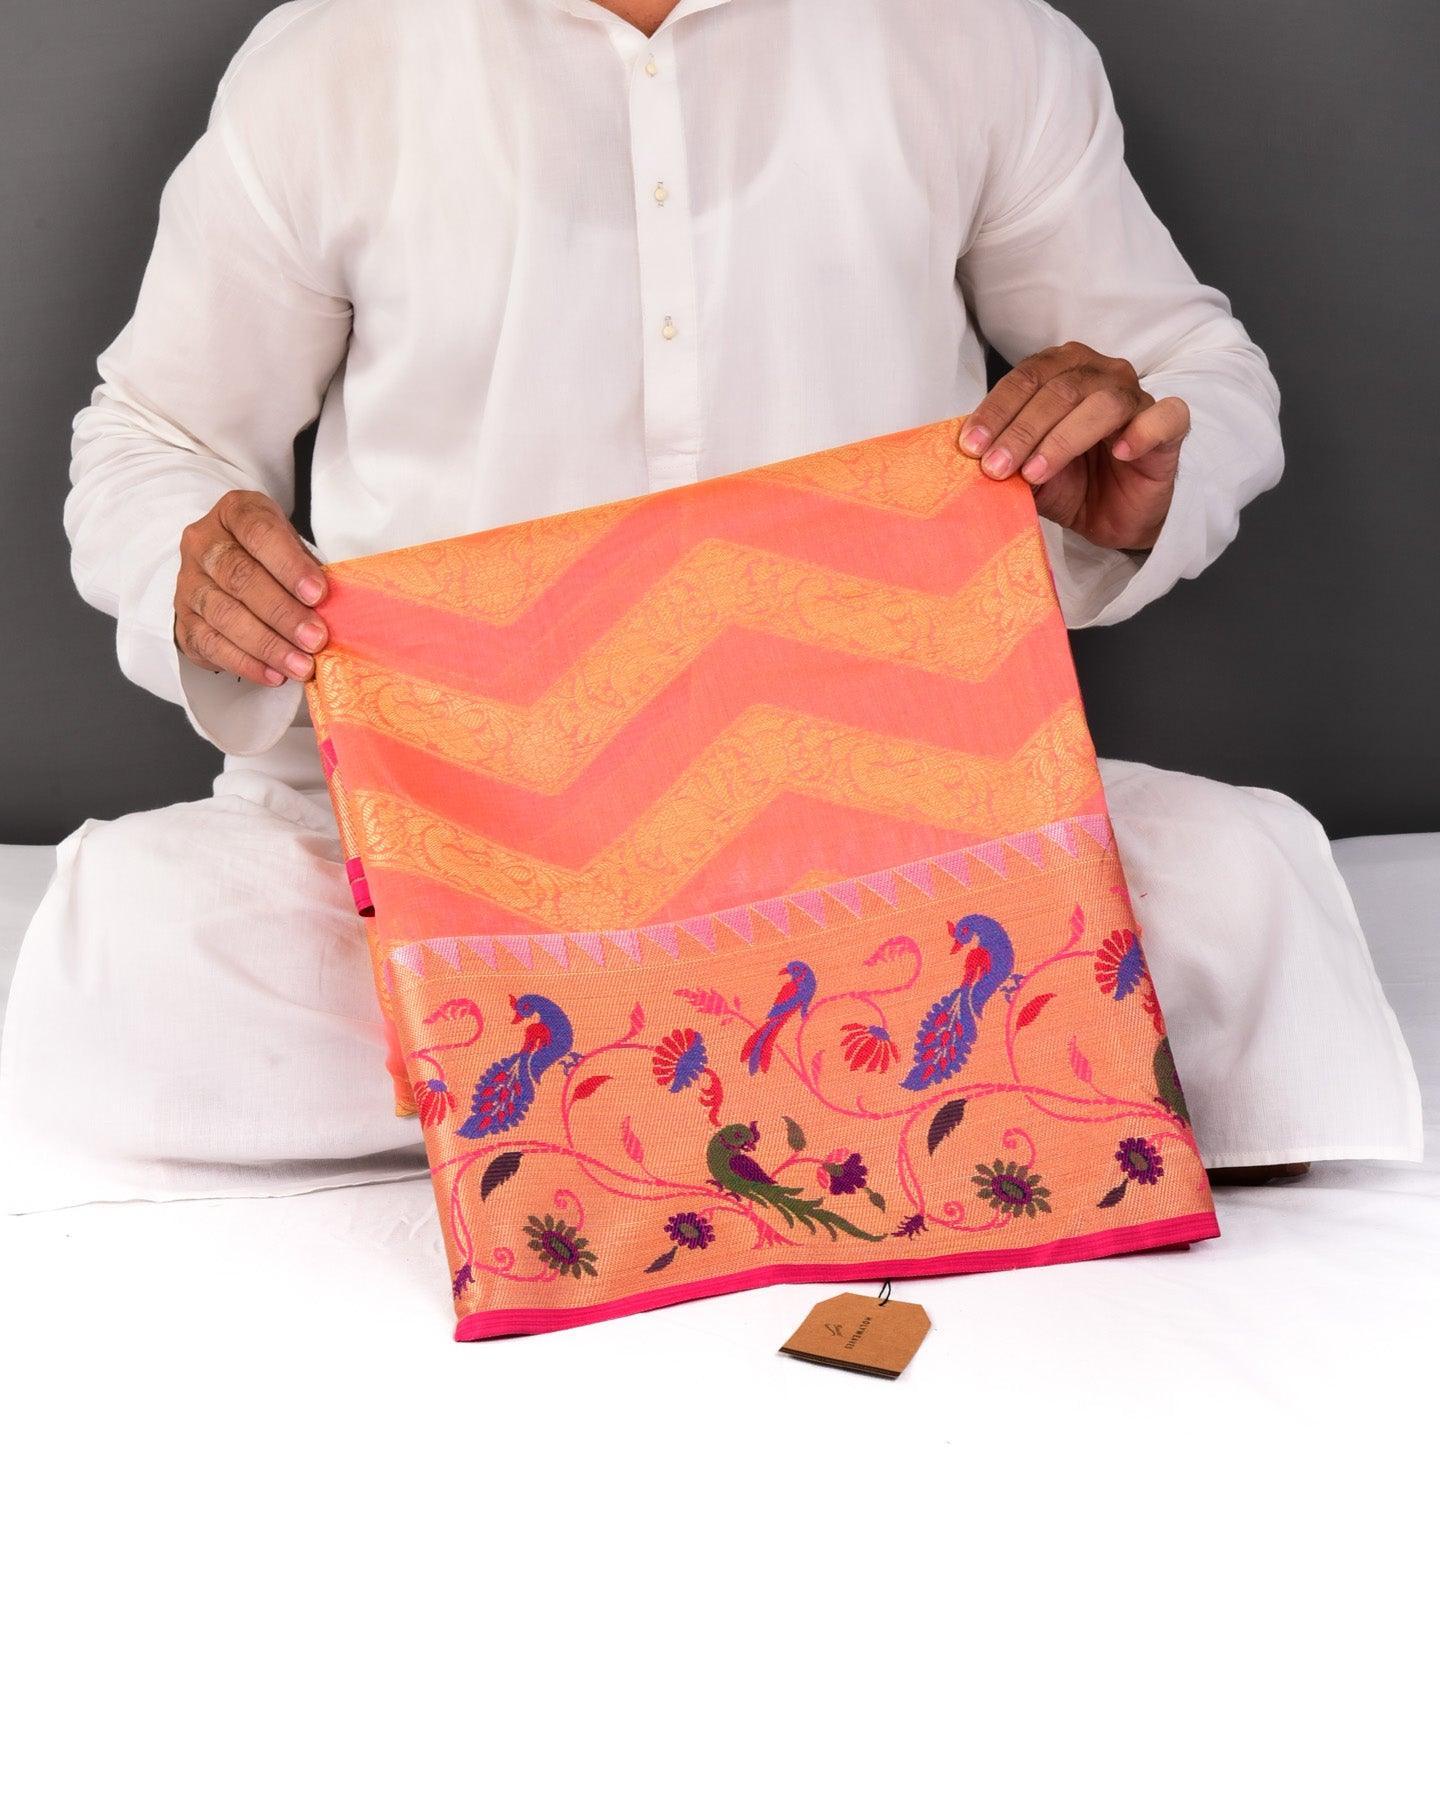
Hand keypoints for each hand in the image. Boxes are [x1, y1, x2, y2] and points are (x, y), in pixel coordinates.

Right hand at [173, 490, 327, 684]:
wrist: (223, 569)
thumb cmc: (269, 556)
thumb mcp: (291, 546)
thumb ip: (307, 569)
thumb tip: (336, 609)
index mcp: (234, 513)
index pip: (259, 533)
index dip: (289, 565)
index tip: (318, 594)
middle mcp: (203, 543)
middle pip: (239, 578)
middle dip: (283, 613)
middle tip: (316, 639)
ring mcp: (188, 582)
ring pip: (224, 615)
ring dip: (268, 645)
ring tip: (301, 665)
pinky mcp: (184, 620)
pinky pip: (212, 645)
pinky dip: (246, 663)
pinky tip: (274, 674)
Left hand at [957, 343, 1189, 551]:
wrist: (1116, 516)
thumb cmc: (1072, 483)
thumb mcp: (1028, 474)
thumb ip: (1006, 459)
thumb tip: (968, 462)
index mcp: (1063, 373)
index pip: (1026, 378)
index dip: (996, 410)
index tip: (970, 447)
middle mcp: (1101, 376)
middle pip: (1060, 388)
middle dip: (1021, 430)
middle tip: (995, 468)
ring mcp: (1137, 398)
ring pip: (1103, 402)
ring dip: (1063, 438)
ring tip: (1035, 473)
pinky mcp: (1170, 427)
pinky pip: (1165, 416)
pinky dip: (1143, 431)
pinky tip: (1121, 453)